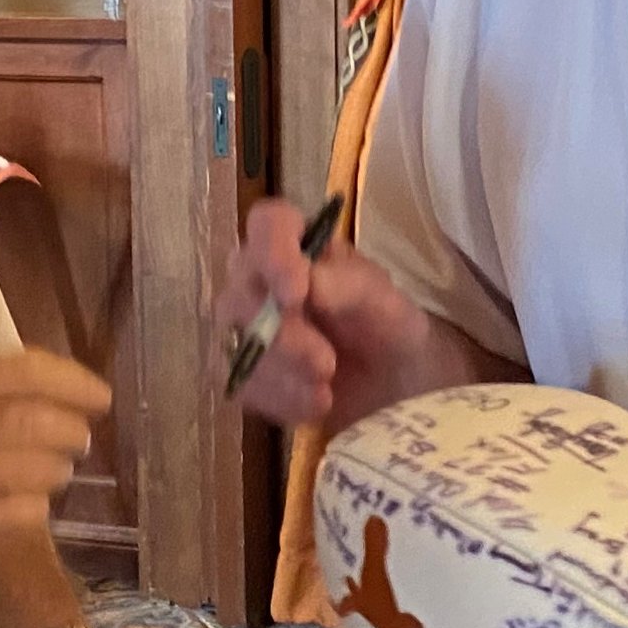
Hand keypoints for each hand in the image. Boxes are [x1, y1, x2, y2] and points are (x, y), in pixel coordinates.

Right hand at [0, 351, 109, 583]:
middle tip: (79, 441)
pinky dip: (35, 508)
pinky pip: (23, 511)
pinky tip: (25, 507)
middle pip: (41, 420)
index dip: (74, 382)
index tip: (100, 395)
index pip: (26, 370)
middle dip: (73, 432)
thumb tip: (41, 392)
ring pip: (40, 467)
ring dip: (57, 472)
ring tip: (51, 475)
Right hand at [216, 198, 429, 428]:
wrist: (391, 387)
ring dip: (283, 372)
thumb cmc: (388, 329)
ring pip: (236, 341)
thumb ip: (353, 287)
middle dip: (282, 335)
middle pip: (240, 292)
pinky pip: (240, 383)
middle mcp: (260, 278)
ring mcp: (243, 324)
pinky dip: (279, 399)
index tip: (297, 292)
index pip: (267, 224)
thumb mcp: (388, 304)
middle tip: (325, 363)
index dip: (272, 252)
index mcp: (299, 245)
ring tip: (326, 388)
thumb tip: (311, 282)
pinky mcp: (241, 370)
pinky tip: (315, 404)